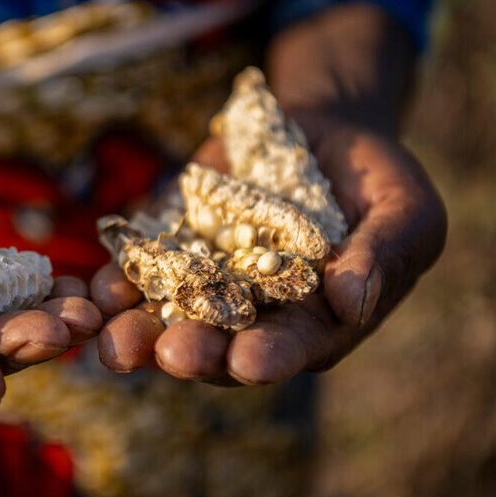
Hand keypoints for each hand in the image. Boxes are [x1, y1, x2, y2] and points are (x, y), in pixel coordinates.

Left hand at [90, 111, 445, 384]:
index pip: (293, 348)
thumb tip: (351, 301)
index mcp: (315, 323)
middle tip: (173, 354)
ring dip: (140, 334)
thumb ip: (384, 255)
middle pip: (220, 347)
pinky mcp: (170, 252)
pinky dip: (112, 286)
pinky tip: (92, 293)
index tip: (251, 362)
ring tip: (115, 343)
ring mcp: (206, 287)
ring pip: (168, 320)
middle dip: (196, 352)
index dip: (272, 356)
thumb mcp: (403, 209)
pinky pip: (136, 275)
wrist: (317, 133)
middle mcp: (254, 317)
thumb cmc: (374, 178)